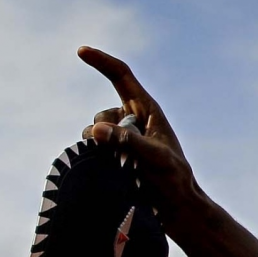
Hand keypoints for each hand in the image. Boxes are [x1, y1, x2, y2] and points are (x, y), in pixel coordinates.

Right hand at [78, 46, 202, 224]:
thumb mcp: (154, 157)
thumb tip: (94, 129)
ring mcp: (125, 136)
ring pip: (94, 132)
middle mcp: (135, 118)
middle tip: (130, 157)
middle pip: (103, 113)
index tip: (81, 51)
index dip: (102, 62)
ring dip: (100, 148)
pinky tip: (114, 171)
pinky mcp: (118, 152)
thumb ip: (126, 141)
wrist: (176, 206)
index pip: (121, 77)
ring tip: (127, 168)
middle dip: (103, 131)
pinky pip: (94, 148)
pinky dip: (96, 157)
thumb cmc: (173, 179)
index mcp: (149, 109)